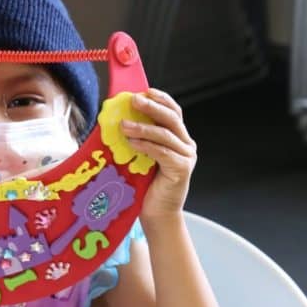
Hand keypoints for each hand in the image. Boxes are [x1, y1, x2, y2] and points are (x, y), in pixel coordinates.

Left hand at [121, 88, 196, 221]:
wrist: (157, 214)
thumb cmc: (146, 186)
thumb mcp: (142, 156)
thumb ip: (139, 138)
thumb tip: (120, 118)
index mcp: (179, 139)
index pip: (174, 112)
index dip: (161, 99)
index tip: (144, 91)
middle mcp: (186, 145)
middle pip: (172, 118)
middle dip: (152, 106)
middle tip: (134, 100)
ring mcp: (186, 157)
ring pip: (165, 134)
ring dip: (142, 127)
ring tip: (124, 125)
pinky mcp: (181, 169)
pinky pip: (162, 152)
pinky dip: (145, 145)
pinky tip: (131, 142)